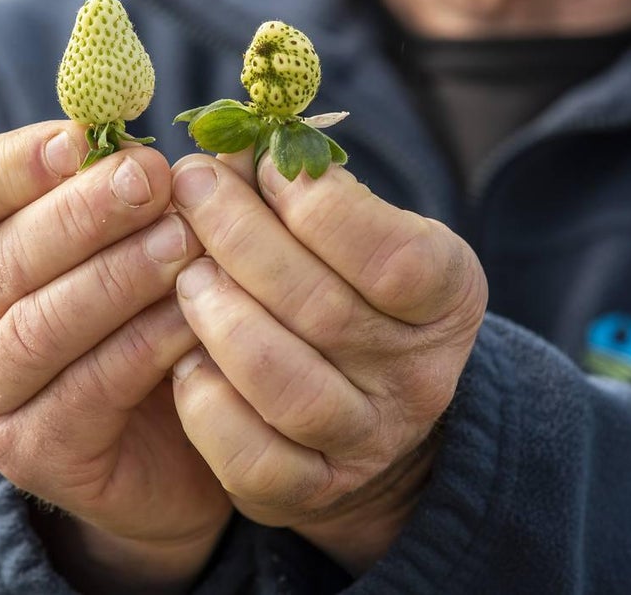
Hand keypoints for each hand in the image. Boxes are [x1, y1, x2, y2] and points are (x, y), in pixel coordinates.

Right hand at [0, 122, 230, 590]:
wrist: (166, 447)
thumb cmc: (146, 318)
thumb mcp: (134, 242)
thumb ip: (147, 190)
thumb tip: (198, 137)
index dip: (6, 163)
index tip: (81, 137)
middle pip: (2, 258)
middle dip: (83, 212)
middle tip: (153, 178)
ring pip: (41, 325)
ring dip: (116, 276)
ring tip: (182, 241)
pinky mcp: (30, 453)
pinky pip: (87, 390)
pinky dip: (143, 346)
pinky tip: (192, 317)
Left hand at [168, 154, 486, 572]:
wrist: (372, 405)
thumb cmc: (355, 288)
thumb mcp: (363, 230)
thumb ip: (308, 189)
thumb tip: (227, 141)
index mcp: (446, 300)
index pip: (397, 261)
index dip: (322, 207)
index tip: (262, 161)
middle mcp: (418, 377)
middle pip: (324, 311)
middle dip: (242, 237)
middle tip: (192, 188)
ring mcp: (366, 440)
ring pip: (285, 386)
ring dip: (222, 318)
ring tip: (186, 273)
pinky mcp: (310, 488)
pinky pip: (250, 457)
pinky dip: (207, 402)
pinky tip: (183, 356)